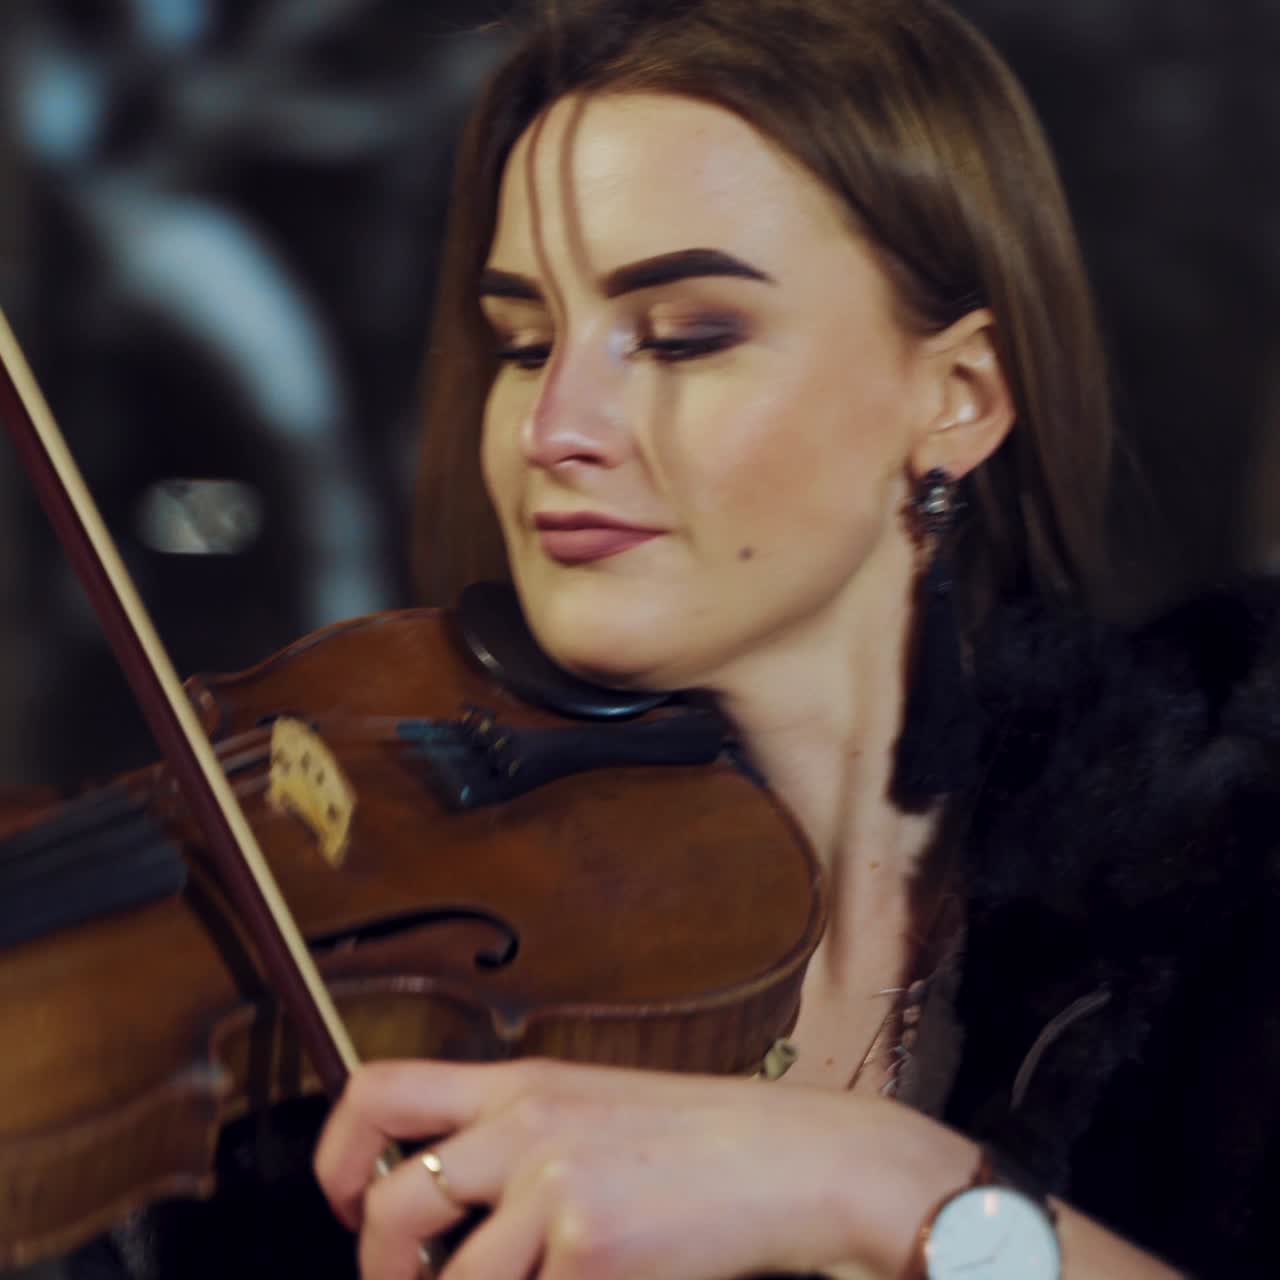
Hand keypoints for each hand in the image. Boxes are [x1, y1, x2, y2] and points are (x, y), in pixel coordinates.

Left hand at [314, 1058, 969, 1279]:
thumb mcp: (594, 1107)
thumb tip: (447, 1191)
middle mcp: (526, 1126)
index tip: (343, 1199)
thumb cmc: (700, 1139)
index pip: (380, 1089)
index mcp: (523, 1084)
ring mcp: (554, 1189)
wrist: (791, 1161)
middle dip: (378, 1268)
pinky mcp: (589, 1251)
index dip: (335, 1153)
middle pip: (388, 1203)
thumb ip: (517, 1136)